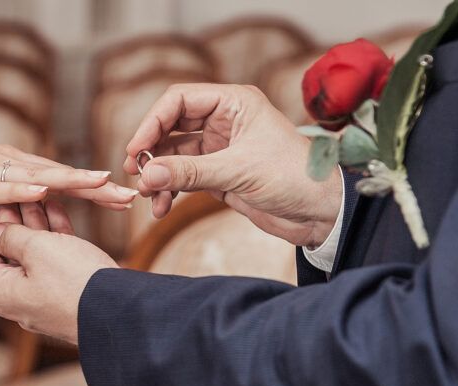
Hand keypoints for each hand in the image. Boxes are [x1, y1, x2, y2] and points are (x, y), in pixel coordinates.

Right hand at [0, 121, 137, 208]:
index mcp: (14, 169)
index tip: (125, 198)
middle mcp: (8, 166)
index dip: (94, 189)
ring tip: (100, 183)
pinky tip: (42, 190)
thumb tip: (30, 205)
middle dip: (96, 187)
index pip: (61, 180)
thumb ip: (7, 195)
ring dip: (69, 181)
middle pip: (59, 177)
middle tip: (130, 194)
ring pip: (36, 177)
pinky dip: (21, 188)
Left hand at [0, 201, 116, 343]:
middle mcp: (18, 296)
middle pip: (4, 250)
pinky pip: (53, 257)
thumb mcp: (37, 250)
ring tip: (35, 191)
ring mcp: (44, 294)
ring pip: (31, 251)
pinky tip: (56, 206)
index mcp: (1, 291)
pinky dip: (53, 232)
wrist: (122, 311)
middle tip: (9, 188)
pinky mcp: (67, 289)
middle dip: (8, 217)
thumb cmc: (75, 281)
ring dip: (33, 220)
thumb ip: (11, 236)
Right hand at [123, 84, 341, 246]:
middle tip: (134, 173)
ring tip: (147, 196)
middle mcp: (224, 121)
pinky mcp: (219, 175)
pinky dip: (170, 191)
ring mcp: (220, 149)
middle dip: (151, 150)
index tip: (136, 149)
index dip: (152, 122)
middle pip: (171, 126)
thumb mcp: (238, 171)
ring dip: (158, 176)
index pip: (179, 100)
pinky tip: (161, 208)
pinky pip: (183, 178)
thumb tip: (146, 176)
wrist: (323, 212)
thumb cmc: (295, 178)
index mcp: (234, 103)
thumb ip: (189, 172)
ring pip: (174, 156)